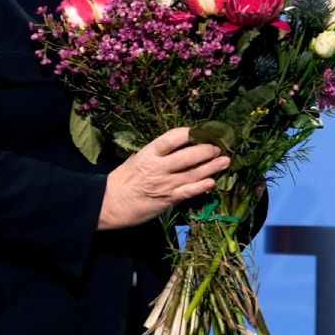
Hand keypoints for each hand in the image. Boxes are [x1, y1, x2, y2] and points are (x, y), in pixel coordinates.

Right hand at [97, 127, 228, 229]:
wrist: (110, 203)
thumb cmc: (121, 180)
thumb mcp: (135, 160)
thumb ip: (153, 154)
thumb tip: (171, 149)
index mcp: (148, 154)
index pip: (172, 138)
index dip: (189, 133)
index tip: (200, 131)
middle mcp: (159, 167)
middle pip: (189, 156)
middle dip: (207, 150)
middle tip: (218, 147)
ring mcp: (165, 184)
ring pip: (194, 173)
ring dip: (211, 167)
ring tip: (225, 161)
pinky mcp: (168, 200)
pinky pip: (189, 191)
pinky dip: (202, 186)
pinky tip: (212, 182)